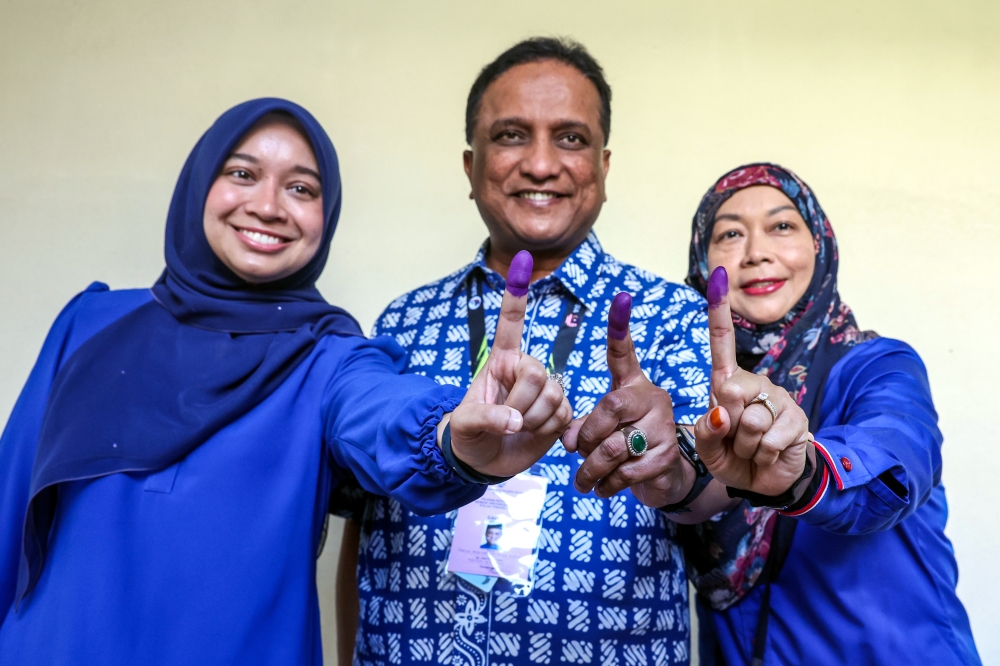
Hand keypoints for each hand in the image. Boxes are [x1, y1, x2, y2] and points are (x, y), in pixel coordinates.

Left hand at [447, 251, 573, 477]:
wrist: (484, 461)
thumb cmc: (469, 435)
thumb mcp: (464, 425)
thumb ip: (486, 417)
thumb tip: (516, 420)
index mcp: (500, 361)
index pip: (510, 323)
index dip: (516, 293)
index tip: (522, 258)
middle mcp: (525, 369)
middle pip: (538, 373)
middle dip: (523, 403)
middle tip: (509, 420)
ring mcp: (545, 389)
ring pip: (554, 396)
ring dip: (535, 420)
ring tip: (519, 428)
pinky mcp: (560, 411)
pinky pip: (564, 415)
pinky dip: (548, 430)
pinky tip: (535, 434)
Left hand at [562, 292, 693, 505]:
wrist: (661, 477)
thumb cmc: (625, 444)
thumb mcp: (602, 430)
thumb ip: (582, 428)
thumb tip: (570, 442)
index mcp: (633, 385)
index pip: (624, 354)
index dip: (620, 328)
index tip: (621, 297)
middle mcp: (652, 398)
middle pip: (609, 408)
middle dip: (586, 436)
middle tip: (576, 452)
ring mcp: (663, 427)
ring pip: (613, 446)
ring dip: (591, 468)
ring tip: (584, 479)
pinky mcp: (667, 457)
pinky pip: (626, 471)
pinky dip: (607, 483)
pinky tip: (603, 487)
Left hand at [693, 266, 813, 496]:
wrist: (765, 482)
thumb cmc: (732, 457)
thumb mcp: (708, 447)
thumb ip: (706, 431)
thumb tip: (722, 412)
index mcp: (728, 383)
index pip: (721, 342)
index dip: (718, 310)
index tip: (718, 275)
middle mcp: (754, 383)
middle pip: (730, 390)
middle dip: (727, 424)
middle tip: (735, 438)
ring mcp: (779, 399)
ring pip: (750, 421)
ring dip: (746, 445)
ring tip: (752, 448)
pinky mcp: (797, 420)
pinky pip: (770, 439)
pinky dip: (763, 455)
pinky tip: (769, 454)